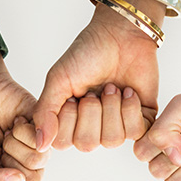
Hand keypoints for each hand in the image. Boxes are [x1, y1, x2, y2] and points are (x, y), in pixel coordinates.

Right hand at [0, 116, 49, 180]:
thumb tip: (18, 180)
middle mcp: (26, 169)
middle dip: (10, 162)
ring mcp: (37, 151)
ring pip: (38, 162)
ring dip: (15, 145)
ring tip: (6, 134)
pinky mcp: (46, 133)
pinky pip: (43, 142)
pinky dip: (23, 130)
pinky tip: (16, 123)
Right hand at [34, 5, 157, 151]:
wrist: (120, 34)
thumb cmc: (87, 54)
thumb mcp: (58, 80)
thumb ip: (45, 113)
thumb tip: (40, 146)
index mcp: (69, 122)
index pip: (64, 142)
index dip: (69, 117)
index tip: (74, 95)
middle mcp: (92, 129)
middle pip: (88, 143)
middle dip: (92, 111)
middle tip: (95, 90)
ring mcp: (116, 127)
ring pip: (112, 140)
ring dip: (112, 107)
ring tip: (112, 88)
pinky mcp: (140, 122)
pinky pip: (135, 132)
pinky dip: (131, 108)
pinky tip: (128, 92)